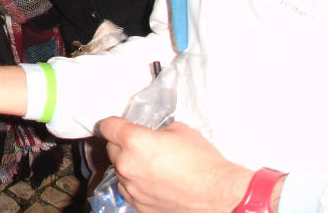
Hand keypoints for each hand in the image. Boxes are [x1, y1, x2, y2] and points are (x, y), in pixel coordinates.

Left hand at [98, 118, 255, 212]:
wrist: (220, 194)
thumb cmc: (203, 164)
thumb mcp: (178, 130)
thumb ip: (155, 130)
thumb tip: (150, 134)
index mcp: (134, 141)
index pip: (107, 126)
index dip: (113, 124)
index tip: (116, 125)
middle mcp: (128, 164)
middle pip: (112, 148)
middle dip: (123, 145)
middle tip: (142, 146)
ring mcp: (132, 188)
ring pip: (119, 170)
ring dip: (130, 166)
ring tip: (152, 166)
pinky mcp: (140, 205)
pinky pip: (128, 189)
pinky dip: (136, 184)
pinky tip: (154, 181)